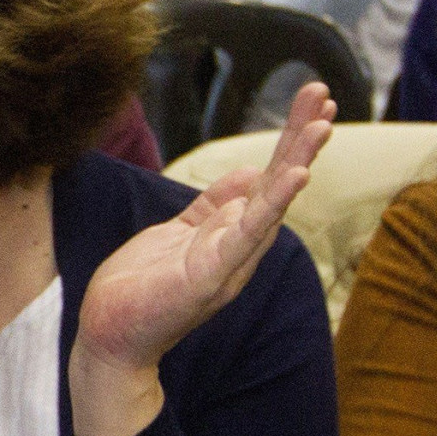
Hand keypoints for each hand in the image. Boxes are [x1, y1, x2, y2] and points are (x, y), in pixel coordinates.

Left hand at [70, 85, 333, 435]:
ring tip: (322, 126)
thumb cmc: (142, 288)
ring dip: (298, 162)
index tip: (314, 102)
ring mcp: (229, 261)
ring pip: (272, 203)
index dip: (291, 140)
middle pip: (278, 183)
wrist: (111, 338)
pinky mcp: (210, 275)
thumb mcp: (181, 232)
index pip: (269, 177)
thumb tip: (249, 172)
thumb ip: (214, 206)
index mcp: (233, 233)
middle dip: (302, 138)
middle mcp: (240, 246)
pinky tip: (295, 176)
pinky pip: (247, 234)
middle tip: (326, 97)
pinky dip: (272, 203)